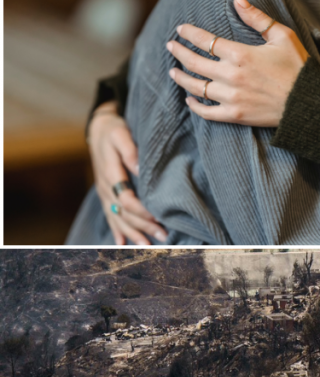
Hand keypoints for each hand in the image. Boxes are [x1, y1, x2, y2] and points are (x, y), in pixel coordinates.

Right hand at [87, 102, 166, 244]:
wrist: (99, 130)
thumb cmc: (114, 130)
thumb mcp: (121, 133)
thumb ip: (130, 150)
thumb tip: (140, 168)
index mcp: (111, 173)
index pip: (126, 198)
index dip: (142, 210)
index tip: (158, 218)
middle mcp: (106, 187)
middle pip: (124, 213)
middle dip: (143, 226)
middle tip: (164, 236)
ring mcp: (105, 193)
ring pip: (117, 218)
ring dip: (133, 233)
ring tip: (148, 246)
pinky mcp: (106, 195)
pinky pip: (110, 216)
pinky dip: (117, 231)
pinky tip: (123, 244)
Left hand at [166, 0, 309, 126]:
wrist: (308, 104)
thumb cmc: (298, 68)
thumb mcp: (283, 37)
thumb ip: (257, 18)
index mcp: (240, 54)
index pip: (205, 40)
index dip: (189, 34)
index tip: (181, 29)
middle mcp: (231, 75)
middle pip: (194, 62)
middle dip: (179, 52)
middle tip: (171, 46)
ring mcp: (231, 97)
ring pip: (196, 86)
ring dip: (181, 78)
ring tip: (173, 71)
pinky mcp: (235, 115)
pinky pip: (207, 112)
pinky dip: (195, 106)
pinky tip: (189, 99)